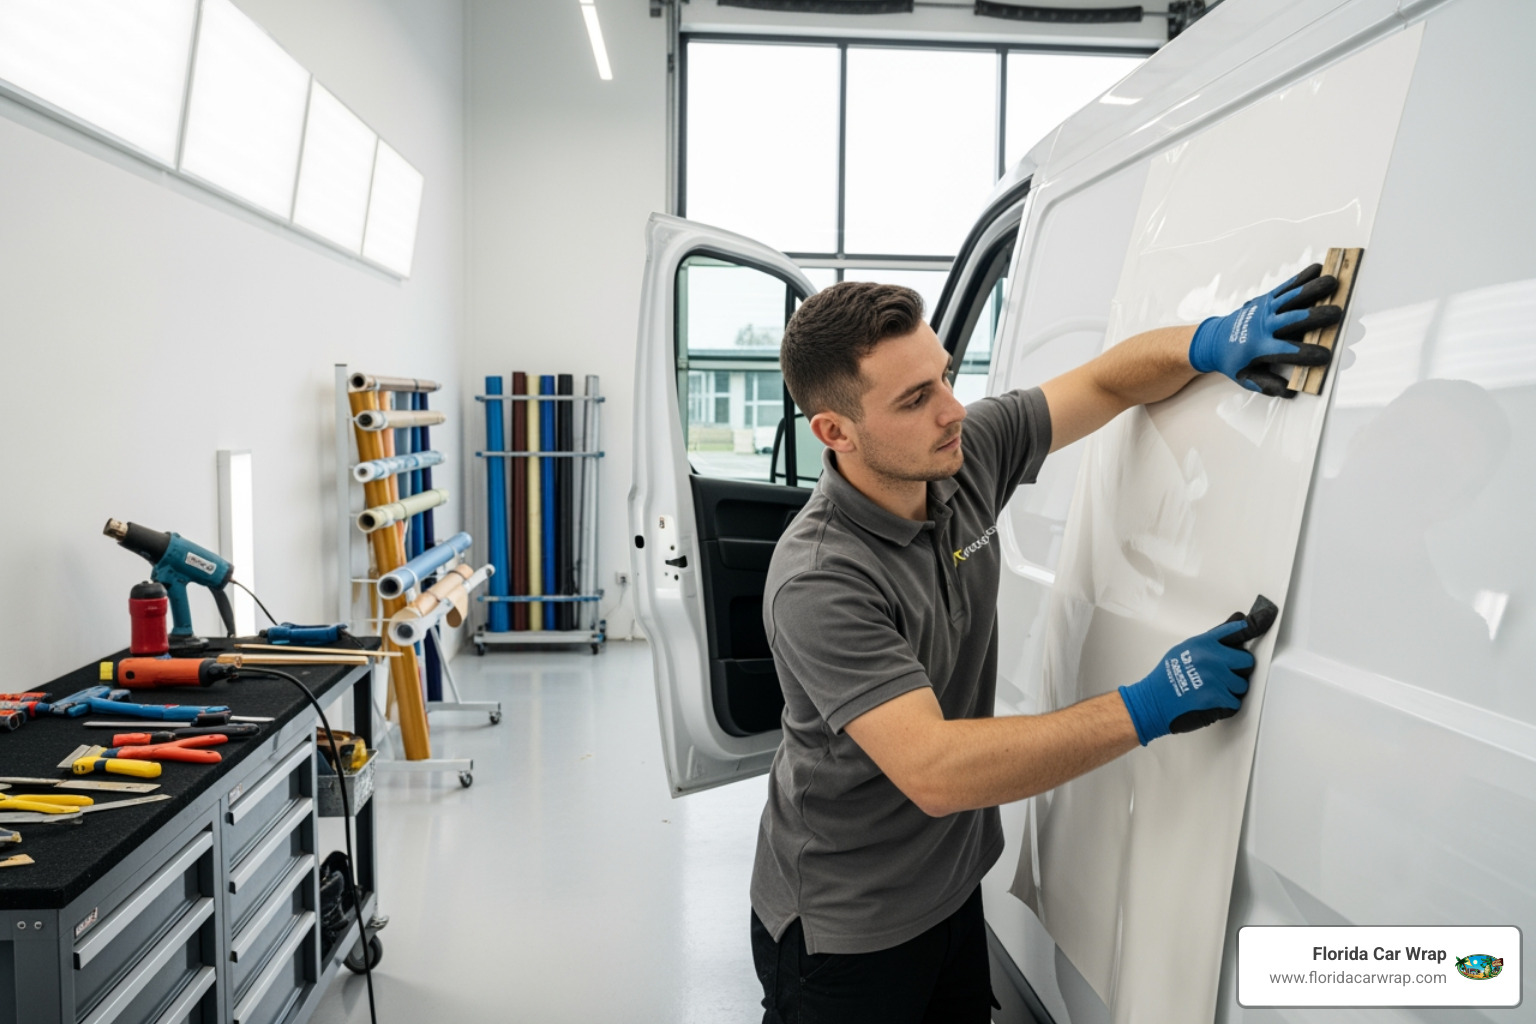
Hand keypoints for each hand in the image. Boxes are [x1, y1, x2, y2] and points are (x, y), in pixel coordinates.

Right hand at [1118, 596, 1277, 744]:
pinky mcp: (1217, 697)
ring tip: (1211, 690)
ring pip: (1242, 685)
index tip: (1267, 616)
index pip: (1235, 631)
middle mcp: (1212, 657)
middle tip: (1222, 675)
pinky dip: (1226, 706)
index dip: (1253, 625)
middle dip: (1238, 670)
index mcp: (1203, 643)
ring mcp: (1216, 677)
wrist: (1152, 701)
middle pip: (1247, 661)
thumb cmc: (1166, 677)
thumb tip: (1238, 620)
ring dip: (1231, 690)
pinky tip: (1210, 701)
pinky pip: (1235, 702)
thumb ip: (1212, 639)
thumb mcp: (1185, 650)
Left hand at [1189, 265, 1341, 395]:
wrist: (1214, 339)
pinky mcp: (1266, 298)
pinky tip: (1319, 268)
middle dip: (1315, 317)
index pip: (1286, 352)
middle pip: (1292, 320)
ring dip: (1313, 289)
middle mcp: (1263, 325)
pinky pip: (1286, 286)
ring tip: (1334, 282)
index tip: (1326, 356)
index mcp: (1258, 348)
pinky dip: (1302, 277)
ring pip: (1291, 298)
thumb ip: (1267, 385)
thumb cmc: (1234, 360)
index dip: (1306, 353)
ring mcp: (1265, 308)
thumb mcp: (1245, 377)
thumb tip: (1290, 392)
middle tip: (1338, 314)